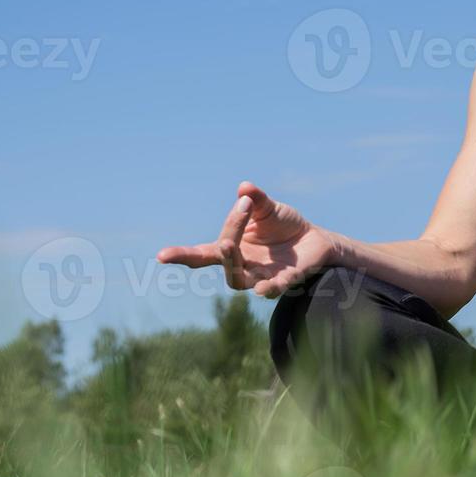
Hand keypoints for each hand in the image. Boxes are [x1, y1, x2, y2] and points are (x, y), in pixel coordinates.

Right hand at [156, 181, 338, 297]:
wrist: (314, 239)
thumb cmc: (284, 224)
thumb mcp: (269, 208)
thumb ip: (257, 200)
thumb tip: (244, 188)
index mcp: (231, 248)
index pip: (201, 254)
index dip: (181, 255)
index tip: (161, 256)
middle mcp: (241, 266)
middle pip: (222, 261)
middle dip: (223, 245)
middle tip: (231, 229)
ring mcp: (261, 276)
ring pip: (238, 280)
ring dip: (233, 265)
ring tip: (229, 245)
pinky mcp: (284, 281)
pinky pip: (274, 288)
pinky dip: (269, 287)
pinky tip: (263, 287)